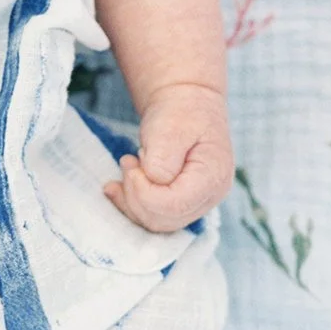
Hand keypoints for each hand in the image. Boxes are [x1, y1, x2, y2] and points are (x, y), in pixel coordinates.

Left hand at [104, 82, 232, 232]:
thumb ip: (164, 154)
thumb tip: (154, 180)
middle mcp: (209, 197)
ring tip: (127, 167)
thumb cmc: (181, 113)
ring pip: (157, 223)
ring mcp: (196, 204)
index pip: (173, 205)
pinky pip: (154, 217)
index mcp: (213, 177)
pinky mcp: (180, 204)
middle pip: (164, 219)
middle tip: (128, 162)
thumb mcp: (172, 125)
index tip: (132, 160)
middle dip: (135, 194)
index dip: (143, 190)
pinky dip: (131, 204)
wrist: (187, 106)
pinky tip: (117, 187)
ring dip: (131, 200)